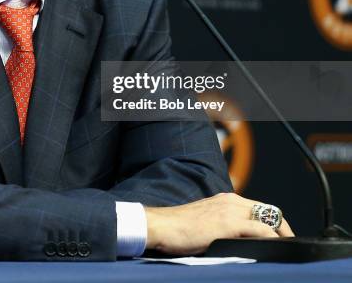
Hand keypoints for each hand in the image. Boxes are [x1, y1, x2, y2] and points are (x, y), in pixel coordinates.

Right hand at [144, 192, 294, 255]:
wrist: (162, 226)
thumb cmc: (178, 228)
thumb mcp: (205, 222)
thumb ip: (221, 225)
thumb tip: (236, 241)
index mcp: (225, 200)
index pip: (259, 208)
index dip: (273, 224)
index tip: (279, 238)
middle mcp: (231, 201)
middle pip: (269, 211)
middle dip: (283, 229)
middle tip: (288, 245)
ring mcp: (231, 210)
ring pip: (268, 219)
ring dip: (281, 234)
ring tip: (287, 249)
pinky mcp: (229, 223)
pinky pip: (261, 230)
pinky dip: (272, 240)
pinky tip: (275, 249)